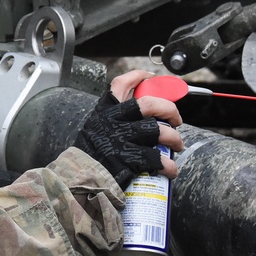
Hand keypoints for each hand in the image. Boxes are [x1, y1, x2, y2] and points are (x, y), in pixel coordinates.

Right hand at [73, 70, 183, 186]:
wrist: (79, 179)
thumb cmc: (92, 154)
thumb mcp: (98, 128)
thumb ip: (115, 119)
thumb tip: (144, 114)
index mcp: (105, 112)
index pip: (121, 85)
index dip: (138, 77)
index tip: (151, 77)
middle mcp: (112, 122)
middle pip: (148, 104)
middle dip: (168, 109)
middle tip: (175, 119)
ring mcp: (120, 140)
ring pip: (157, 131)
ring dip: (173, 138)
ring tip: (177, 145)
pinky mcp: (126, 160)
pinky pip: (154, 159)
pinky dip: (168, 164)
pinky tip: (170, 169)